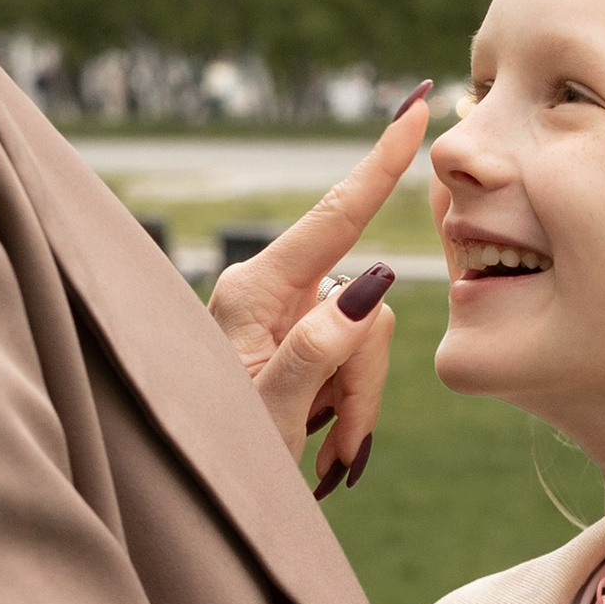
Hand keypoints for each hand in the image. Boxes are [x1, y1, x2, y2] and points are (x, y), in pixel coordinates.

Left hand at [206, 89, 427, 489]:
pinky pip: (353, 359)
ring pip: (366, 336)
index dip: (379, 162)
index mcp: (252, 292)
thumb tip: (372, 284)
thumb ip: (317, 349)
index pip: (333, 216)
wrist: (191, 496)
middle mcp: (269, 293)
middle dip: (364, 374)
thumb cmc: (218, 455)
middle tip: (338, 444)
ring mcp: (285, 318)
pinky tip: (324, 445)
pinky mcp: (298, 343)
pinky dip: (350, 407)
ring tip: (325, 452)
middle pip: (363, 303)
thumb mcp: (269, 411)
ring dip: (357, 400)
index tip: (413, 106)